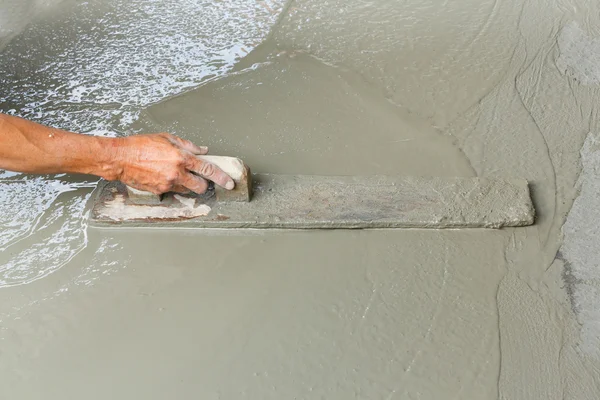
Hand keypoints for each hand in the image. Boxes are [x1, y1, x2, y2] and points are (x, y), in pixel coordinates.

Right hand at [112, 132, 233, 194]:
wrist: (120, 158)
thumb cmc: (141, 145)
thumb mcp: (167, 138)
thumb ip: (188, 145)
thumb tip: (203, 150)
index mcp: (181, 157)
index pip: (208, 170)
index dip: (221, 178)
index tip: (229, 183)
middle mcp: (176, 172)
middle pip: (200, 186)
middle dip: (202, 183)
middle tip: (198, 177)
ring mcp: (168, 184)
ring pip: (186, 189)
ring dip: (186, 184)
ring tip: (173, 172)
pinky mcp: (159, 191)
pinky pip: (172, 190)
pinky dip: (172, 185)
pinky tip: (162, 175)